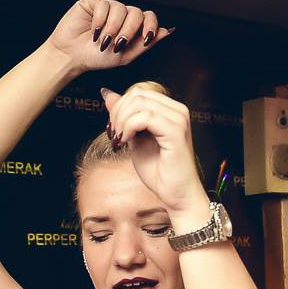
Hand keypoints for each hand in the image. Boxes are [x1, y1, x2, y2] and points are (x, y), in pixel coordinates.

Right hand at [46, 0, 171, 74]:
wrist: (72, 56)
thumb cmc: (97, 58)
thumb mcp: (125, 56)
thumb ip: (145, 44)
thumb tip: (167, 31)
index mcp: (132, 27)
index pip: (149, 17)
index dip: (151, 25)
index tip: (147, 38)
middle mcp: (122, 15)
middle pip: (137, 12)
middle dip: (129, 30)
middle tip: (118, 44)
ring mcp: (108, 7)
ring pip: (120, 8)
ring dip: (113, 28)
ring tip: (103, 42)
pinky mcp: (93, 2)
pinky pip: (104, 5)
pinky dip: (100, 21)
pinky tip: (94, 32)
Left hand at [101, 86, 208, 225]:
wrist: (177, 195)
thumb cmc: (160, 172)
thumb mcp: (135, 138)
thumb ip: (125, 116)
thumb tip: (108, 95)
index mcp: (171, 111)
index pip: (139, 92)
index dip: (119, 107)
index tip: (114, 130)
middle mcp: (178, 111)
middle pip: (137, 94)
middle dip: (118, 112)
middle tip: (114, 135)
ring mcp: (179, 120)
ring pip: (139, 102)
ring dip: (121, 120)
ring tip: (120, 140)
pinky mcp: (176, 132)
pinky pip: (145, 117)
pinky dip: (129, 127)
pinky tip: (126, 142)